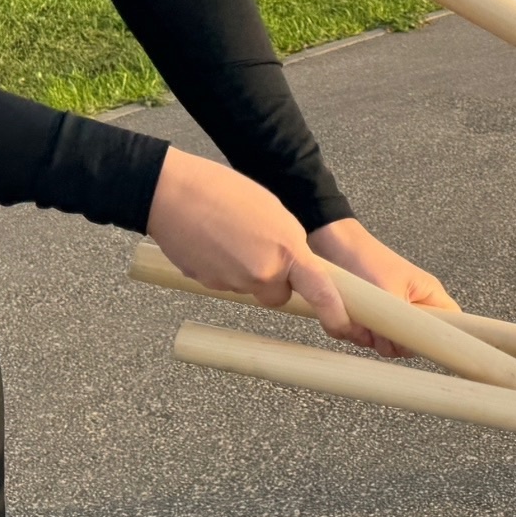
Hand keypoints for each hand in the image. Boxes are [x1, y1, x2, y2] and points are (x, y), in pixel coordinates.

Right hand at [147, 149, 363, 341]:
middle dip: (274, 281)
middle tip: (257, 249)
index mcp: (288, 249)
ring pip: (250, 287)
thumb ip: (288, 242)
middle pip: (278, 294)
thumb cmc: (222, 190)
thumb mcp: (273, 210)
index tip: (344, 327)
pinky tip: (212, 243)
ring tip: (229, 236)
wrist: (171, 193)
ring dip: (245, 271)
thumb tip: (290, 263)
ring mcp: (234, 282)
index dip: (335, 313)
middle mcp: (264, 272)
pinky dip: (222, 268)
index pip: (320, 291)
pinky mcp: (209, 284)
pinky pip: (225, 282)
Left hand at [309, 217, 456, 357]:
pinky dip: (357, 332)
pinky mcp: (372, 319)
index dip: (442, 337)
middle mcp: (414, 308)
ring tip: (361, 317)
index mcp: (429, 296)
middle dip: (394, 341)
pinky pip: (368, 338)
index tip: (420, 340)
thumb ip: (401, 323)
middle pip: (416, 342)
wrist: (335, 245)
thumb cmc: (367, 260)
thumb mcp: (389, 292)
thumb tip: (401, 349)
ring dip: (371, 336)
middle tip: (380, 327)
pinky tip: (350, 317)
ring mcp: (392, 315)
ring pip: (389, 343)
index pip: (452, 323)